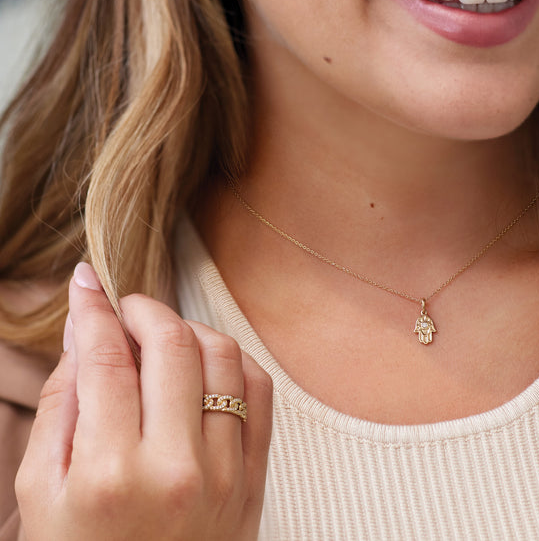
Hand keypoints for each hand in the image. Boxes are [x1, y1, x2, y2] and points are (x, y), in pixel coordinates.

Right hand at [16, 263, 272, 539]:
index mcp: (110, 475)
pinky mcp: (254, 477)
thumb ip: (61, 406)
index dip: (94, 309)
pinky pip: (259, 388)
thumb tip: (86, 333)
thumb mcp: (42, 494)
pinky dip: (232, 359)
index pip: (107, 359)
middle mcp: (176, 467)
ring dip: (189, 329)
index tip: (87, 281)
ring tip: (161, 339)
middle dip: (144, 310)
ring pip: (221, 354)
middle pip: (171, 344)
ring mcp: (224, 471)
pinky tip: (204, 362)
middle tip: (124, 310)